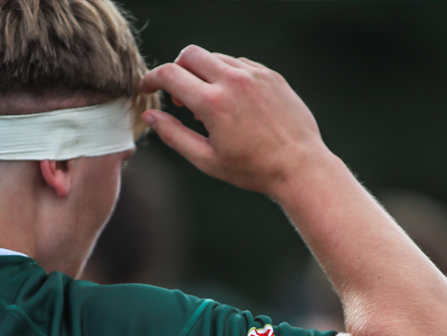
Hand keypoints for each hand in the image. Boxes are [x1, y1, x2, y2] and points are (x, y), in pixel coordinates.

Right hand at [140, 45, 329, 196]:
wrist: (299, 166)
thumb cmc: (252, 169)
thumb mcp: (206, 160)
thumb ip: (173, 135)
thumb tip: (149, 116)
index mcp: (213, 103)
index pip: (170, 74)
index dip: (151, 79)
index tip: (147, 89)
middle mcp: (233, 81)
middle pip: (189, 54)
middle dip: (176, 70)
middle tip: (179, 97)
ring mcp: (254, 75)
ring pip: (215, 57)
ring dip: (203, 74)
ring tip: (209, 106)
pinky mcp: (271, 76)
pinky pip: (239, 64)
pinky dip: (227, 76)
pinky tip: (233, 102)